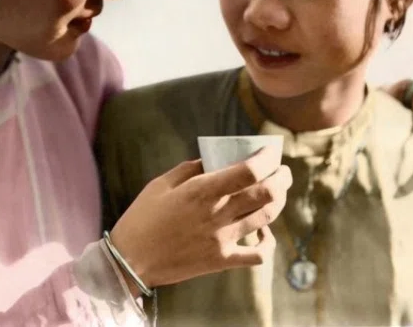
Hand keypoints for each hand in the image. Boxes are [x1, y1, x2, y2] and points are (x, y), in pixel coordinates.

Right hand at [109, 146, 291, 291]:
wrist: (130, 260)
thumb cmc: (142, 217)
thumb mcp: (161, 183)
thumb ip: (191, 169)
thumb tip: (215, 160)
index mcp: (202, 191)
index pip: (249, 171)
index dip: (267, 158)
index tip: (271, 151)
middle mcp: (217, 214)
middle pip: (266, 193)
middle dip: (281, 177)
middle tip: (282, 170)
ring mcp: (222, 239)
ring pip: (266, 217)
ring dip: (279, 201)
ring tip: (278, 191)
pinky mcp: (221, 260)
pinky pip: (257, 254)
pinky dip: (267, 242)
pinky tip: (263, 231)